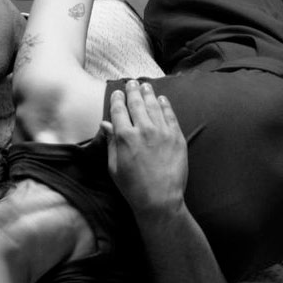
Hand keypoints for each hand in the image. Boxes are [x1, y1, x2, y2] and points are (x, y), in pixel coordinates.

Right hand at [100, 80, 187, 215]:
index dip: (117, 99)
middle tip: (131, 82)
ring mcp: (162, 132)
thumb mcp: (114, 167)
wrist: (160, 199)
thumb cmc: (133, 187)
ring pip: (153, 105)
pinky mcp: (177, 137)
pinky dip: (165, 105)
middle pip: (136, 103)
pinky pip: (170, 115)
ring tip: (145, 86)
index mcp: (125, 137)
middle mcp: (143, 130)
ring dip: (148, 93)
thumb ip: (111, 142)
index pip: (119, 111)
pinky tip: (162, 99)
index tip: (116, 93)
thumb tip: (105, 124)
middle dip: (132, 91)